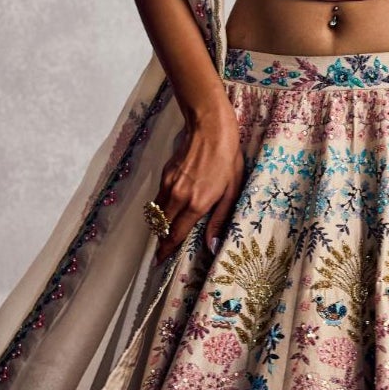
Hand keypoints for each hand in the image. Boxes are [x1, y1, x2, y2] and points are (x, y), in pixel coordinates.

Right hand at [151, 98, 246, 264]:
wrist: (209, 128)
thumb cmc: (227, 159)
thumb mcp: (231, 191)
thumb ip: (220, 220)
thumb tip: (212, 246)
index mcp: (196, 204)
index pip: (175, 234)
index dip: (167, 250)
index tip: (160, 261)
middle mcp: (178, 197)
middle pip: (162, 226)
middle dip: (161, 240)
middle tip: (162, 251)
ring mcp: (168, 185)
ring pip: (157, 212)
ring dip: (159, 224)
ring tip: (164, 232)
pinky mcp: (164, 174)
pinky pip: (158, 198)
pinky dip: (160, 207)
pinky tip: (169, 209)